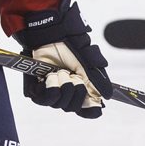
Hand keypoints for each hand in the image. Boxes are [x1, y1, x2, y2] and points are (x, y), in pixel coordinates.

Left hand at [13, 0, 111, 117]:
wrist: (51, 34)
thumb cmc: (69, 44)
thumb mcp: (88, 62)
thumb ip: (98, 81)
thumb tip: (107, 96)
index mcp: (80, 87)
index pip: (87, 110)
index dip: (89, 110)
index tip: (92, 103)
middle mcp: (66, 91)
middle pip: (73, 108)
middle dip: (76, 92)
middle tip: (73, 76)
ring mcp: (52, 89)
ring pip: (60, 105)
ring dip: (63, 88)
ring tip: (61, 72)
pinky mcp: (37, 87)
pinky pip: (44, 100)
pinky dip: (51, 89)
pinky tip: (51, 77)